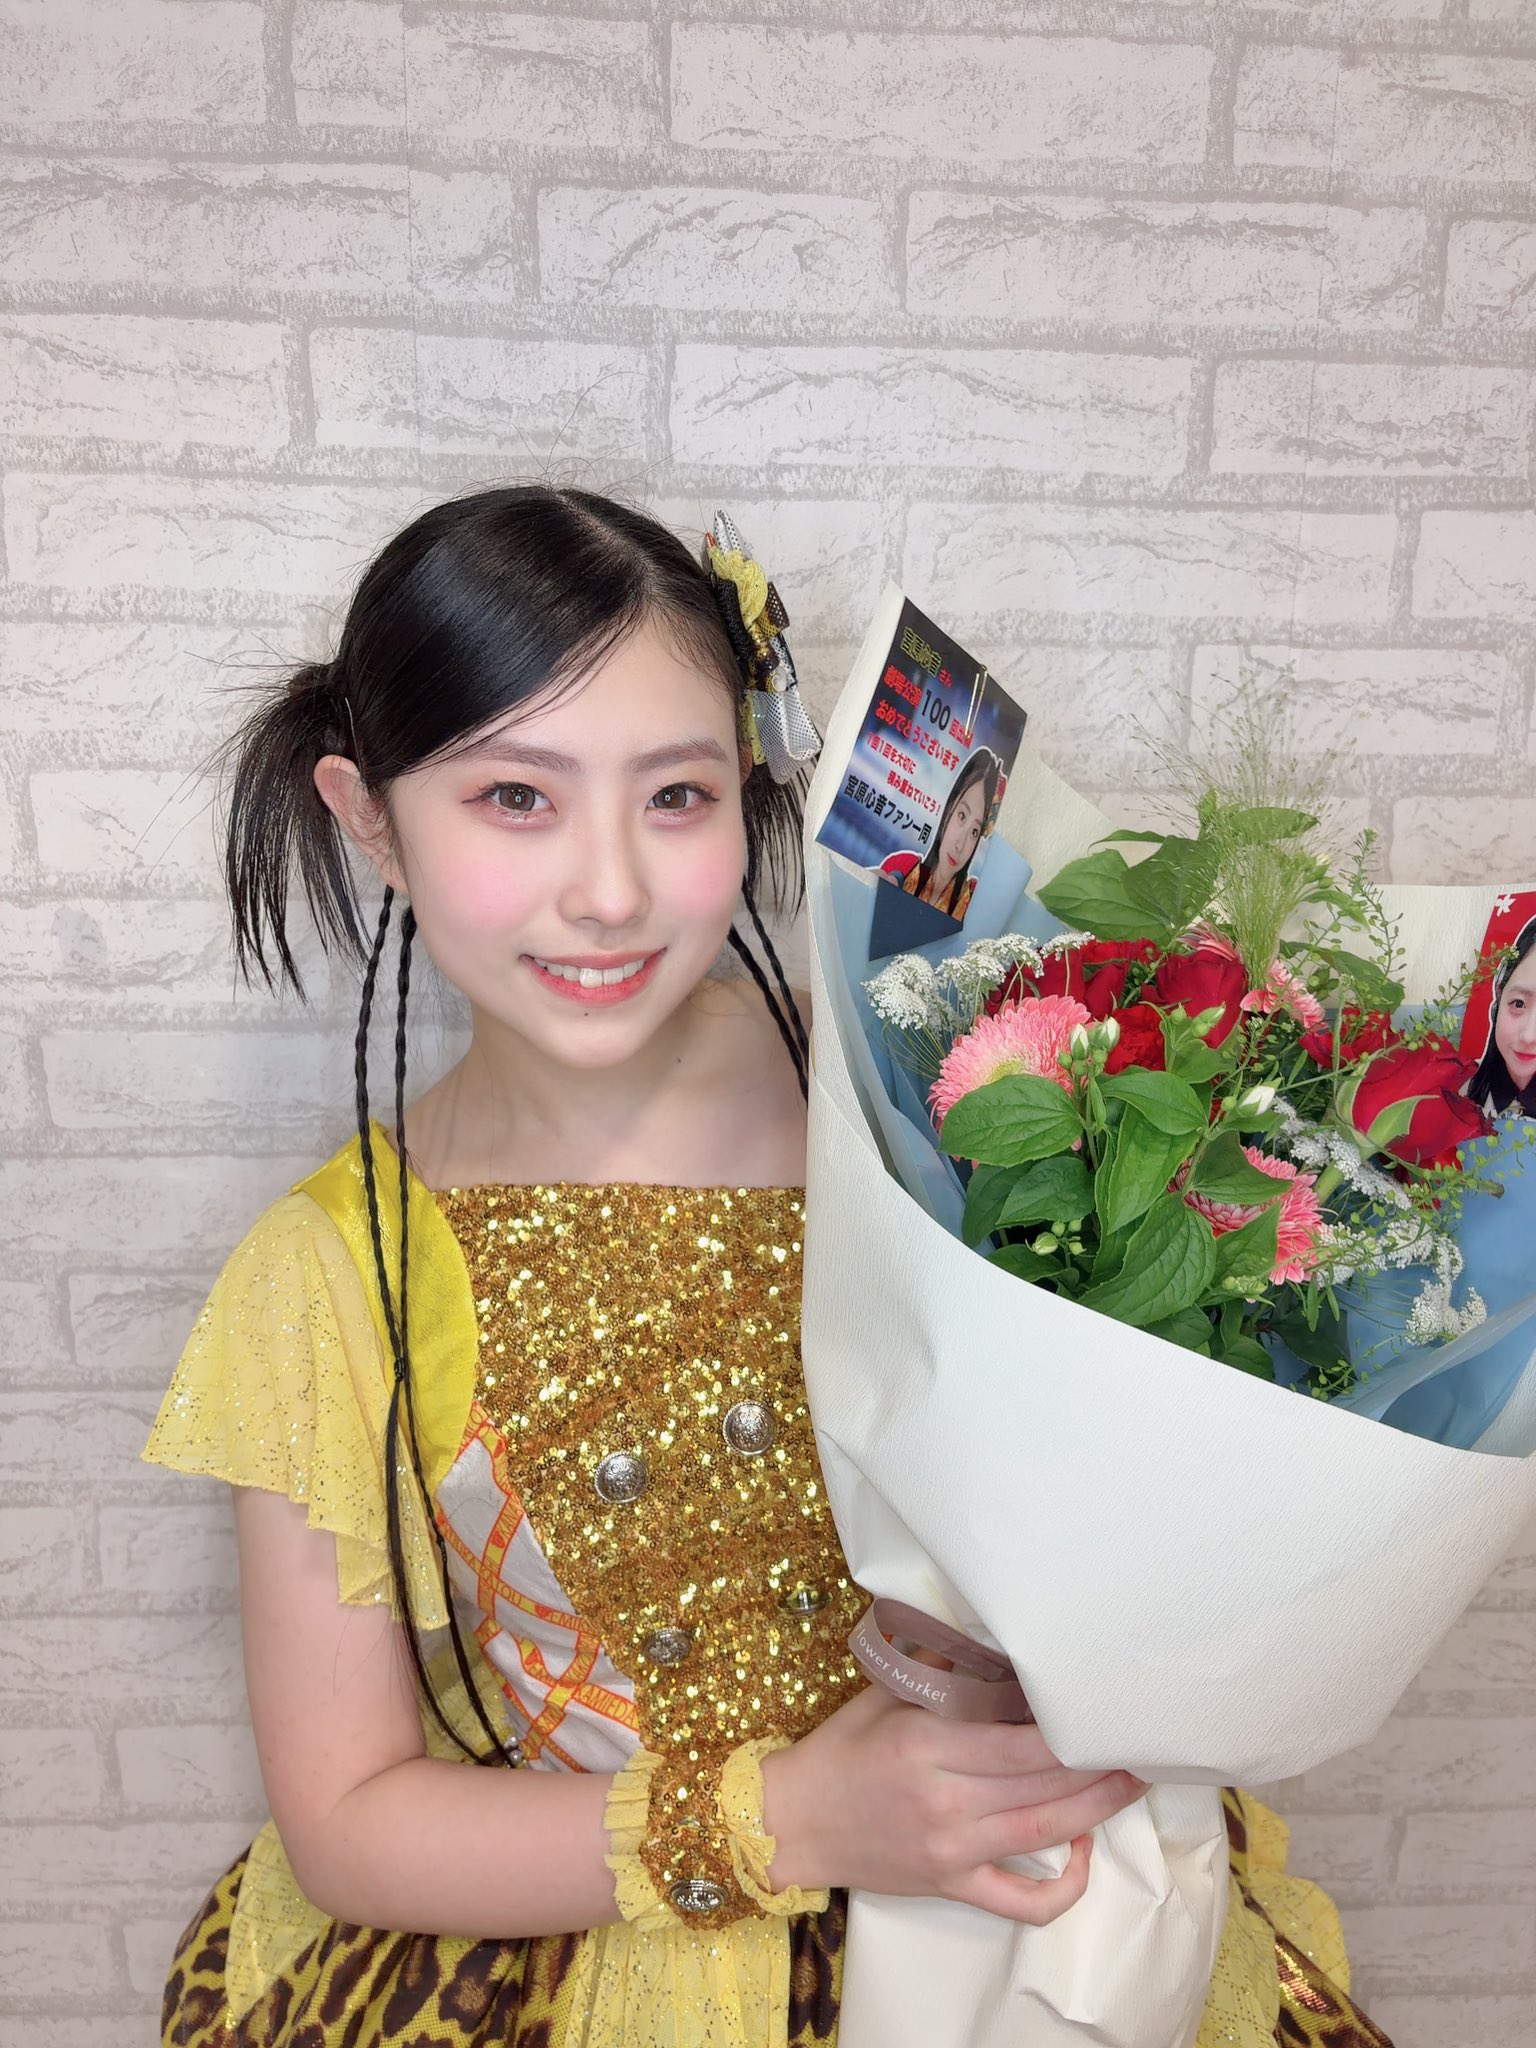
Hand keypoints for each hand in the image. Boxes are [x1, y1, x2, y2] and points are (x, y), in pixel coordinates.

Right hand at [761, 1684, 1145, 1925]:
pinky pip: (1022, 1902)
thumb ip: (945, 1671)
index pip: (1022, 1740)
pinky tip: (1083, 1854)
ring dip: (1099, 1807)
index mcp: (928, 1744)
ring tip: (1133, 1779)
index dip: (1072, 1728)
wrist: (795, 1820)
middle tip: (1138, 1737)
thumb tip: (1003, 1641)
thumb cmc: (842, 1748)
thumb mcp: (887, 1694)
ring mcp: (953, 1849)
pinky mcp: (953, 1885)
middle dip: (1100, 1762)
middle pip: (1045, 1783)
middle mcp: (946, 1799)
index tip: (1103, 1705)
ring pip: (1046, 1831)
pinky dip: (1063, 1888)